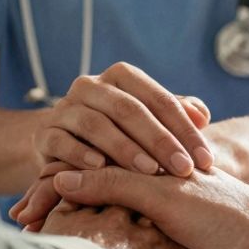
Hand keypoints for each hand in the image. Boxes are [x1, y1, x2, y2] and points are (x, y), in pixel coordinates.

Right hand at [12, 64, 212, 226]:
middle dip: (159, 141)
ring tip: (148, 172)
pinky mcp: (44, 135)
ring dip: (124, 148)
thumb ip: (175, 115)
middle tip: (182, 169)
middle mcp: (89, 86)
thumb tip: (202, 115)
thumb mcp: (149, 121)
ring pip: (95, 123)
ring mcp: (64, 109)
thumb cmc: (119, 134)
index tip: (205, 160)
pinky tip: (100, 168)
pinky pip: (61, 141)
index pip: (158, 99)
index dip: (184, 129)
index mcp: (120, 76)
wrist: (63, 148)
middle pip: (128, 109)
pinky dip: (80, 154)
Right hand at [52, 166, 248, 248]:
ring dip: (63, 216)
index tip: (37, 190)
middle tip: (23, 219)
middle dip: (53, 196)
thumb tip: (61, 181)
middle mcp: (143, 167)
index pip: (91, 150)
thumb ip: (111, 181)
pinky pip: (109, 226)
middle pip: (85, 177)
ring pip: (92, 202)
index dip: (62, 173)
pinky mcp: (152, 227)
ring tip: (34, 232)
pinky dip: (83, 233)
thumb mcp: (160, 191)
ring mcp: (146, 197)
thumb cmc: (219, 209)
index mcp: (146, 147)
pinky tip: (63, 245)